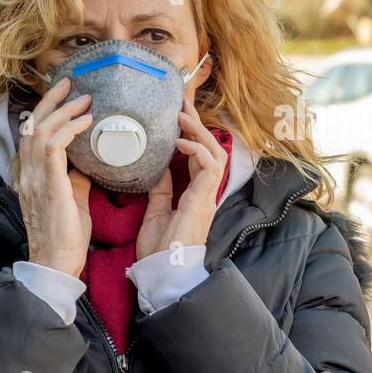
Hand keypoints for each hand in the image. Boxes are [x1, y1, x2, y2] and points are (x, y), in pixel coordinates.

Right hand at [17, 77, 93, 278]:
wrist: (57, 263)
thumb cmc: (66, 236)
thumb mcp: (72, 198)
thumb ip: (75, 176)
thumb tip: (87, 158)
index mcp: (31, 176)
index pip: (32, 134)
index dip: (45, 111)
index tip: (63, 95)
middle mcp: (28, 173)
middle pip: (33, 125)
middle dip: (51, 100)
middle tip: (69, 82)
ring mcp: (35, 178)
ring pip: (41, 130)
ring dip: (63, 110)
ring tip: (84, 98)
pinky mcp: (49, 184)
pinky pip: (54, 146)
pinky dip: (70, 128)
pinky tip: (86, 121)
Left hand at [137, 97, 227, 258]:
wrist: (164, 270)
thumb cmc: (160, 248)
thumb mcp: (156, 211)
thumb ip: (160, 190)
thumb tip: (156, 169)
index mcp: (195, 194)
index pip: (198, 156)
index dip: (190, 135)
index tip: (176, 116)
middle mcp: (205, 191)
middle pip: (210, 148)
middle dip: (197, 124)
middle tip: (182, 102)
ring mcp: (207, 195)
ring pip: (215, 152)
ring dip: (199, 131)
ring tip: (182, 115)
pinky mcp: (204, 199)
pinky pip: (210, 166)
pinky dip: (196, 150)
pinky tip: (180, 141)